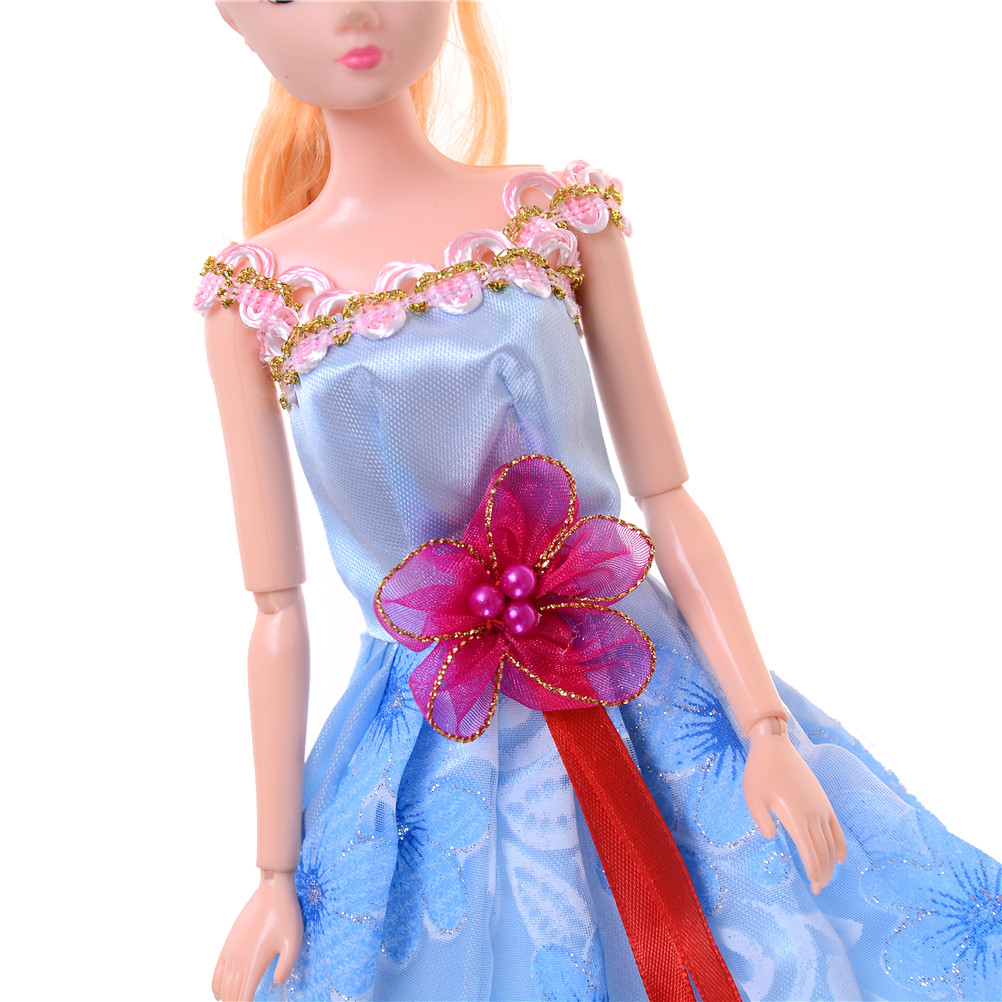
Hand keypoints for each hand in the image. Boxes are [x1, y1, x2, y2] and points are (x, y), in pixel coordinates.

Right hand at [212, 870, 302, 1001]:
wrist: (272, 891)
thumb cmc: (286, 915)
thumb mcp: (294, 942)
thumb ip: (286, 967)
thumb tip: (277, 983)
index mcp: (254, 964)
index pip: (243, 999)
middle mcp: (239, 962)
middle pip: (231, 995)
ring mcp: (231, 953)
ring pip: (222, 986)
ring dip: (227, 998)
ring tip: (235, 1001)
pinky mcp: (228, 944)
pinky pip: (216, 972)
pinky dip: (216, 987)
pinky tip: (220, 993)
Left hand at [742, 719, 846, 893]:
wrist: (774, 746)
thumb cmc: (760, 772)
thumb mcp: (752, 798)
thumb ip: (762, 822)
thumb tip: (772, 837)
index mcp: (796, 817)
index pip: (811, 854)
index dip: (814, 873)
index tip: (814, 888)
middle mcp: (814, 815)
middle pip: (824, 852)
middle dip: (824, 874)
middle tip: (819, 888)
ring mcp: (821, 807)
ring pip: (832, 843)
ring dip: (832, 863)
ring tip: (826, 878)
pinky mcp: (823, 800)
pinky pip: (836, 828)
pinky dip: (840, 845)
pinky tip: (840, 857)